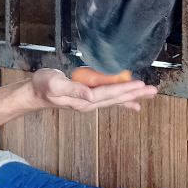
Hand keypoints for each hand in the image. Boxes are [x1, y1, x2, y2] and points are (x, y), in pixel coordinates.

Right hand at [30, 68, 157, 112]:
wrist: (35, 92)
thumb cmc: (43, 85)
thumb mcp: (54, 84)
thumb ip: (72, 89)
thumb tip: (90, 96)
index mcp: (83, 100)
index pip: (108, 94)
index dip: (124, 89)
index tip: (139, 85)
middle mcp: (90, 103)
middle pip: (116, 98)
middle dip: (135, 94)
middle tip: (153, 90)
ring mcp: (90, 102)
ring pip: (115, 99)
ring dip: (132, 96)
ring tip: (148, 95)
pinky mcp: (89, 98)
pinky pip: (109, 99)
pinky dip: (122, 99)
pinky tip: (133, 102)